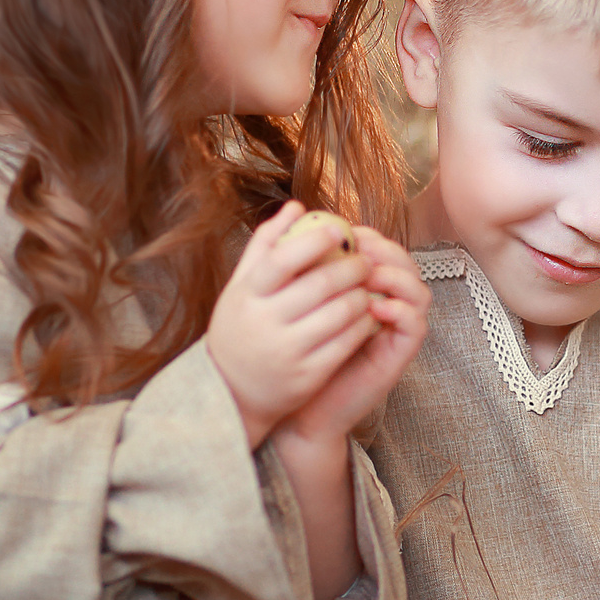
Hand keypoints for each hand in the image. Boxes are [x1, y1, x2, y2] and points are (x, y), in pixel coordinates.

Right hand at [206, 203, 385, 448]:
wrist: (231, 392)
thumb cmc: (240, 328)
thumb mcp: (242, 287)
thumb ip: (266, 245)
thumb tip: (297, 207)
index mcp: (247, 295)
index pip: (282, 259)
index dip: (315, 241)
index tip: (340, 229)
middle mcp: (265, 322)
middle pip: (320, 285)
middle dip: (352, 267)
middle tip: (365, 260)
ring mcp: (287, 351)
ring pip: (340, 313)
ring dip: (362, 295)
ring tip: (367, 286)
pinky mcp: (308, 375)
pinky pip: (347, 342)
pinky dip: (363, 324)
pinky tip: (367, 314)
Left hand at [271, 225, 428, 446]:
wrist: (300, 409)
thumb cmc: (296, 355)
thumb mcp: (295, 305)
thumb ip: (300, 266)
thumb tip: (292, 216)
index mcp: (365, 290)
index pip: (382, 251)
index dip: (369, 237)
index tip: (346, 231)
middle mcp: (386, 306)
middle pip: (406, 265)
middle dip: (386, 250)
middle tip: (360, 248)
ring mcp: (395, 331)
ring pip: (419, 291)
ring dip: (397, 277)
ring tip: (368, 276)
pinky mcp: (399, 355)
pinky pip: (416, 325)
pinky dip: (401, 310)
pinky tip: (374, 307)